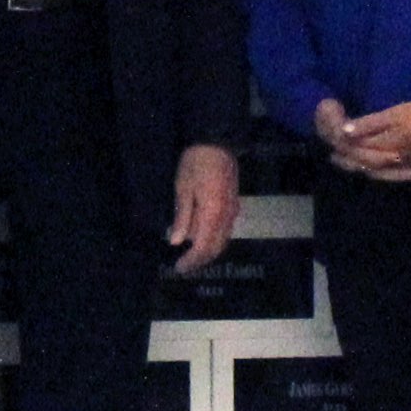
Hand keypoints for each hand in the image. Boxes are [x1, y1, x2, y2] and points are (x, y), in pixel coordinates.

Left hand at [168, 142, 240, 270]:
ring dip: (208, 252)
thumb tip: (176, 242)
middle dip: (200, 260)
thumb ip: (182, 217)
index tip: (178, 268)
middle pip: (216, 248)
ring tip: (190, 256)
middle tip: (184, 266)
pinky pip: (225, 230)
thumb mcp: (183, 189)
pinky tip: (201, 239)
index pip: (203, 247)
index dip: (191, 261)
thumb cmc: (195, 163)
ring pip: (223, 240)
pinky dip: (213, 240)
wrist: (216, 143)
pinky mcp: (234, 205)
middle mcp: (227, 217)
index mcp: (213, 214)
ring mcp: (233, 211)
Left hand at [327, 102, 410, 183]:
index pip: (356, 150)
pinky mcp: (408, 163)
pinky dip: (375, 172)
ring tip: (347, 163)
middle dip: (347, 160)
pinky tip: (371, 169)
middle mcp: (389, 160)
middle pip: (363, 163)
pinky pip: (386, 173)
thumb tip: (344, 131)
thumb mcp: (394, 114)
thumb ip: (369, 124)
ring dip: (359, 167)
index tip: (330, 142)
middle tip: (333, 156)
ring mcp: (399, 164)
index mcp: (384, 147)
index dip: (342, 146)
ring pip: (373, 170)